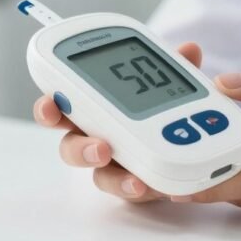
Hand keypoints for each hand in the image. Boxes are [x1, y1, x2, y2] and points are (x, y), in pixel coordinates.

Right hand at [32, 42, 204, 203]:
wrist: (191, 148)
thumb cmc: (168, 109)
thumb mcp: (176, 84)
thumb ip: (178, 68)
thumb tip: (190, 50)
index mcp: (99, 107)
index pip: (66, 104)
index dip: (50, 106)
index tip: (50, 105)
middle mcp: (100, 137)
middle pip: (72, 147)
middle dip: (78, 149)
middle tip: (100, 149)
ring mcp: (115, 166)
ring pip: (99, 176)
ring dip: (116, 178)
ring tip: (134, 178)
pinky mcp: (133, 185)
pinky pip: (128, 190)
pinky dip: (137, 187)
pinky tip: (151, 184)